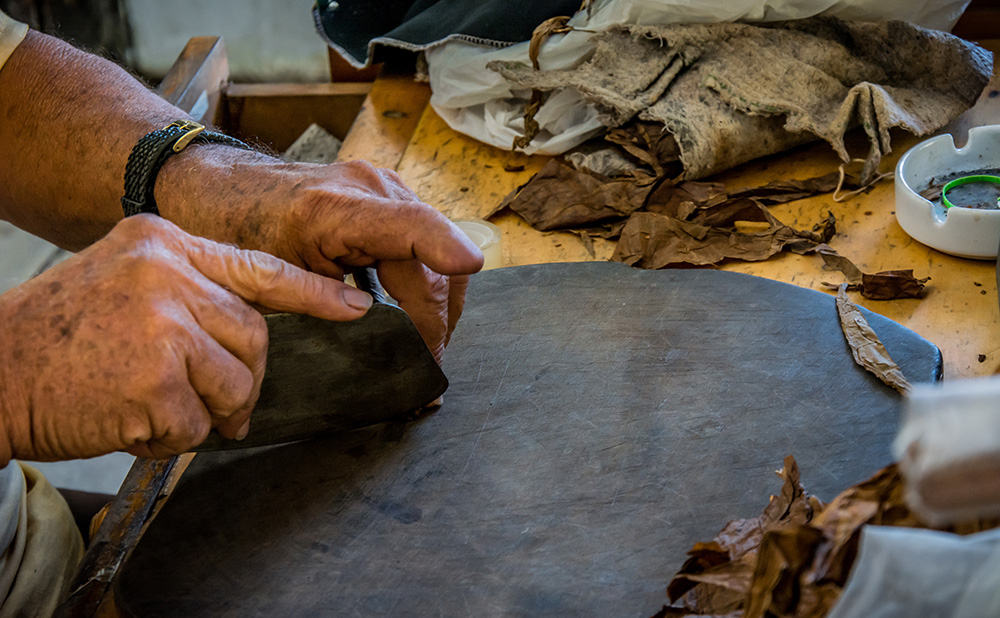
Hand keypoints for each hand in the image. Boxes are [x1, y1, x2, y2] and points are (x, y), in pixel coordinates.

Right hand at [0, 215, 372, 461]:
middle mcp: (166, 272)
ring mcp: (162, 321)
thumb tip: (253, 333)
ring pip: (235, 381)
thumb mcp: (123, 283)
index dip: (313, 293)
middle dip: (242, 380)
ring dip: (203, 411)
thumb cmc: (55, 337)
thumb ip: (189, 295)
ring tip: (149, 405)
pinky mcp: (155, 376)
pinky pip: (198, 422)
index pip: (259, 266)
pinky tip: (127, 420)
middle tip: (212, 405)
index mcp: (163, 242)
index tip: (354, 307)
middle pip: (255, 335)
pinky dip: (169, 436)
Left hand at [157, 155, 483, 361]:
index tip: (471, 265)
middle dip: (437, 322)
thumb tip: (377, 358)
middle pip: (433, 261)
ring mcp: (385, 190)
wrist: (221, 188)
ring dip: (438, 306)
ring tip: (426, 350)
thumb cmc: (237, 232)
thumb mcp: (272, 280)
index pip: (411, 226)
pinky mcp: (389, 198)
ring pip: (437, 256)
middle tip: (427, 370)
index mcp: (335, 209)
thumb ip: (326, 311)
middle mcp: (371, 189)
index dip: (445, 247)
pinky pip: (425, 245)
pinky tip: (417, 318)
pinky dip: (427, 283)